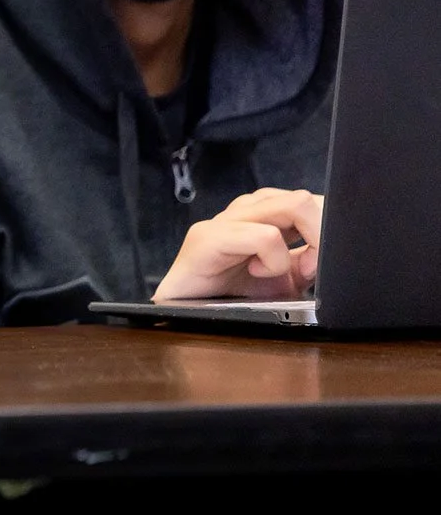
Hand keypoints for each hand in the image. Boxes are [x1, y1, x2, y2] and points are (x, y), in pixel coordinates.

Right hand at [153, 188, 322, 301]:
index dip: (326, 227)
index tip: (325, 261)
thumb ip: (306, 263)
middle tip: (314, 267)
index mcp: (263, 217)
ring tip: (290, 271)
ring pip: (290, 205)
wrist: (184, 316)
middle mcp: (244, 211)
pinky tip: (258, 273)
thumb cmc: (230, 298)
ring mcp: (224, 221)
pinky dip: (274, 259)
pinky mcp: (208, 237)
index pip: (309, 201)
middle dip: (323, 233)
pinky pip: (263, 235)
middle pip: (304, 198)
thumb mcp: (283, 281)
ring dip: (305, 242)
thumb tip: (330, 254)